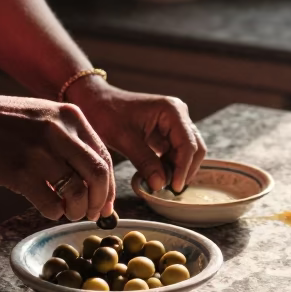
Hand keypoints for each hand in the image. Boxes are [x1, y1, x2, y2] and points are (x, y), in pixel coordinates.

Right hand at [0, 93, 114, 221]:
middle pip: (98, 174)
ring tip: (68, 212)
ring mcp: (40, 152)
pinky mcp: (20, 172)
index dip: (109, 185)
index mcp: (70, 115)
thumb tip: (94, 175)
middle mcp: (59, 131)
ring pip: (78, 193)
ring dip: (77, 210)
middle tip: (93, 214)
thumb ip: (69, 137)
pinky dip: (54, 213)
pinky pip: (51, 204)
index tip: (105, 202)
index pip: (104, 155)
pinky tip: (48, 209)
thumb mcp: (43, 115)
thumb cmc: (1, 122)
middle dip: (100, 201)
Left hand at [68, 79, 206, 193]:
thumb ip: (145, 161)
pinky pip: (176, 151)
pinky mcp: (167, 130)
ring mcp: (175, 121)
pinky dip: (170, 165)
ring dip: (177, 168)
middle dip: (184, 170)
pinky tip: (157, 175)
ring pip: (187, 151)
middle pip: (194, 148)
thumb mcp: (124, 139)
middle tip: (170, 190)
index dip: (183, 169)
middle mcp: (179, 114)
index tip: (175, 188)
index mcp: (172, 110)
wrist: (96, 101)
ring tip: (161, 184)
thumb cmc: (107, 113)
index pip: (188, 145)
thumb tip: (161, 185)